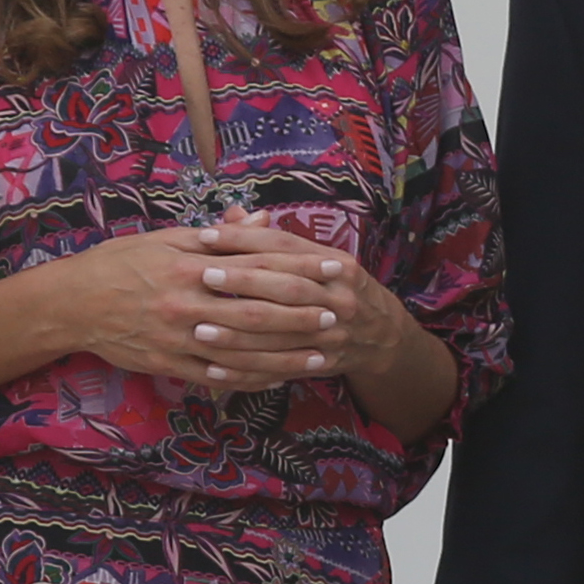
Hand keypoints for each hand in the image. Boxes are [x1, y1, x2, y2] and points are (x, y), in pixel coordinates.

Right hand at [0, 223, 355, 399]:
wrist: (73, 303)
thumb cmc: (122, 263)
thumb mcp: (167, 238)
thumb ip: (219, 235)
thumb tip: (263, 221)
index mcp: (190, 264)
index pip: (258, 265)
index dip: (300, 268)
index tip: (334, 268)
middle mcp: (187, 301)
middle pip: (257, 311)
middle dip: (302, 315)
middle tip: (338, 317)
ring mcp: (179, 337)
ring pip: (243, 349)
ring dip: (286, 354)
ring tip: (321, 356)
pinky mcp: (169, 364)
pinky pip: (218, 375)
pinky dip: (251, 378)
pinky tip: (278, 378)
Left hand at [188, 215, 413, 382]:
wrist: (382, 335)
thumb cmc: (338, 288)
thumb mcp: (319, 258)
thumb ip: (274, 241)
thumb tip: (231, 214)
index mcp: (335, 263)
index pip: (285, 245)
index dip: (245, 239)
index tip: (206, 236)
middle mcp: (338, 295)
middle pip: (286, 286)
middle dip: (242, 281)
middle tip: (202, 276)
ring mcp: (334, 332)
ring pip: (282, 330)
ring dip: (239, 333)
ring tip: (200, 330)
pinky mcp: (325, 362)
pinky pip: (281, 368)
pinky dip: (247, 369)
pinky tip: (215, 368)